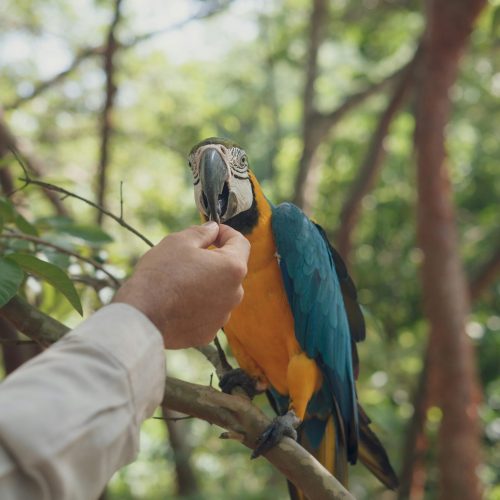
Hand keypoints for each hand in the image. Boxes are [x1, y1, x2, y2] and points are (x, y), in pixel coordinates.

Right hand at [113, 222, 249, 348]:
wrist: (142, 316)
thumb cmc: (161, 274)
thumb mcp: (179, 241)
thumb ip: (202, 232)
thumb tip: (213, 229)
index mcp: (233, 268)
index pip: (241, 243)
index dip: (226, 233)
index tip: (212, 232)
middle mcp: (234, 294)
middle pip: (229, 270)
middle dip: (214, 260)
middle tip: (189, 257)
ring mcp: (222, 317)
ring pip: (219, 293)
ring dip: (206, 284)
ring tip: (179, 282)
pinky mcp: (207, 333)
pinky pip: (206, 313)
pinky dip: (197, 306)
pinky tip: (176, 303)